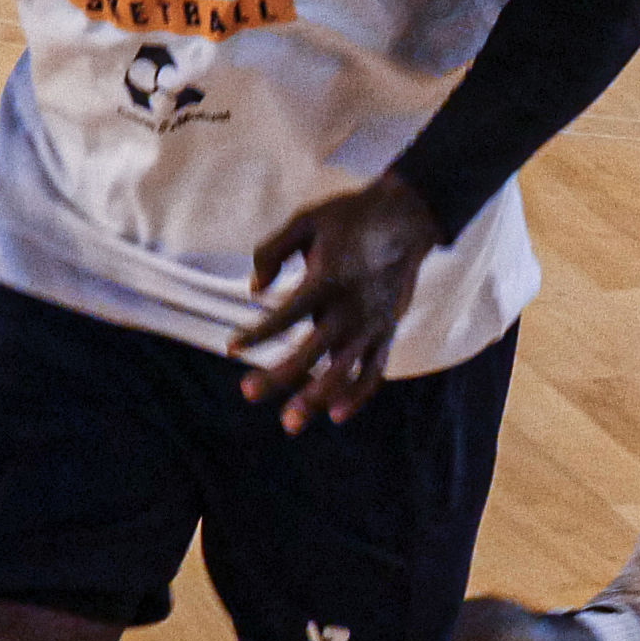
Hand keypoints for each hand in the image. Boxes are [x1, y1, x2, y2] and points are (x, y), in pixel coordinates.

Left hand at [230, 175, 438, 431]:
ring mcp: (372, 323)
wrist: (407, 217)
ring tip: (290, 423)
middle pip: (310, 352)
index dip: (256, 334)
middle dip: (277, 376)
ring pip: (342, 371)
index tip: (232, 347)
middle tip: (247, 392)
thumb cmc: (350, 218)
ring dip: (315, 399)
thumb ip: (272, 250)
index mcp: (327, 278)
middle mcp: (351, 307)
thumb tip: (254, 289)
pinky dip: (357, 395)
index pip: (285, 316)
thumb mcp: (306, 220)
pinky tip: (336, 415)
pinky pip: (374, 372)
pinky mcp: (388, 331)